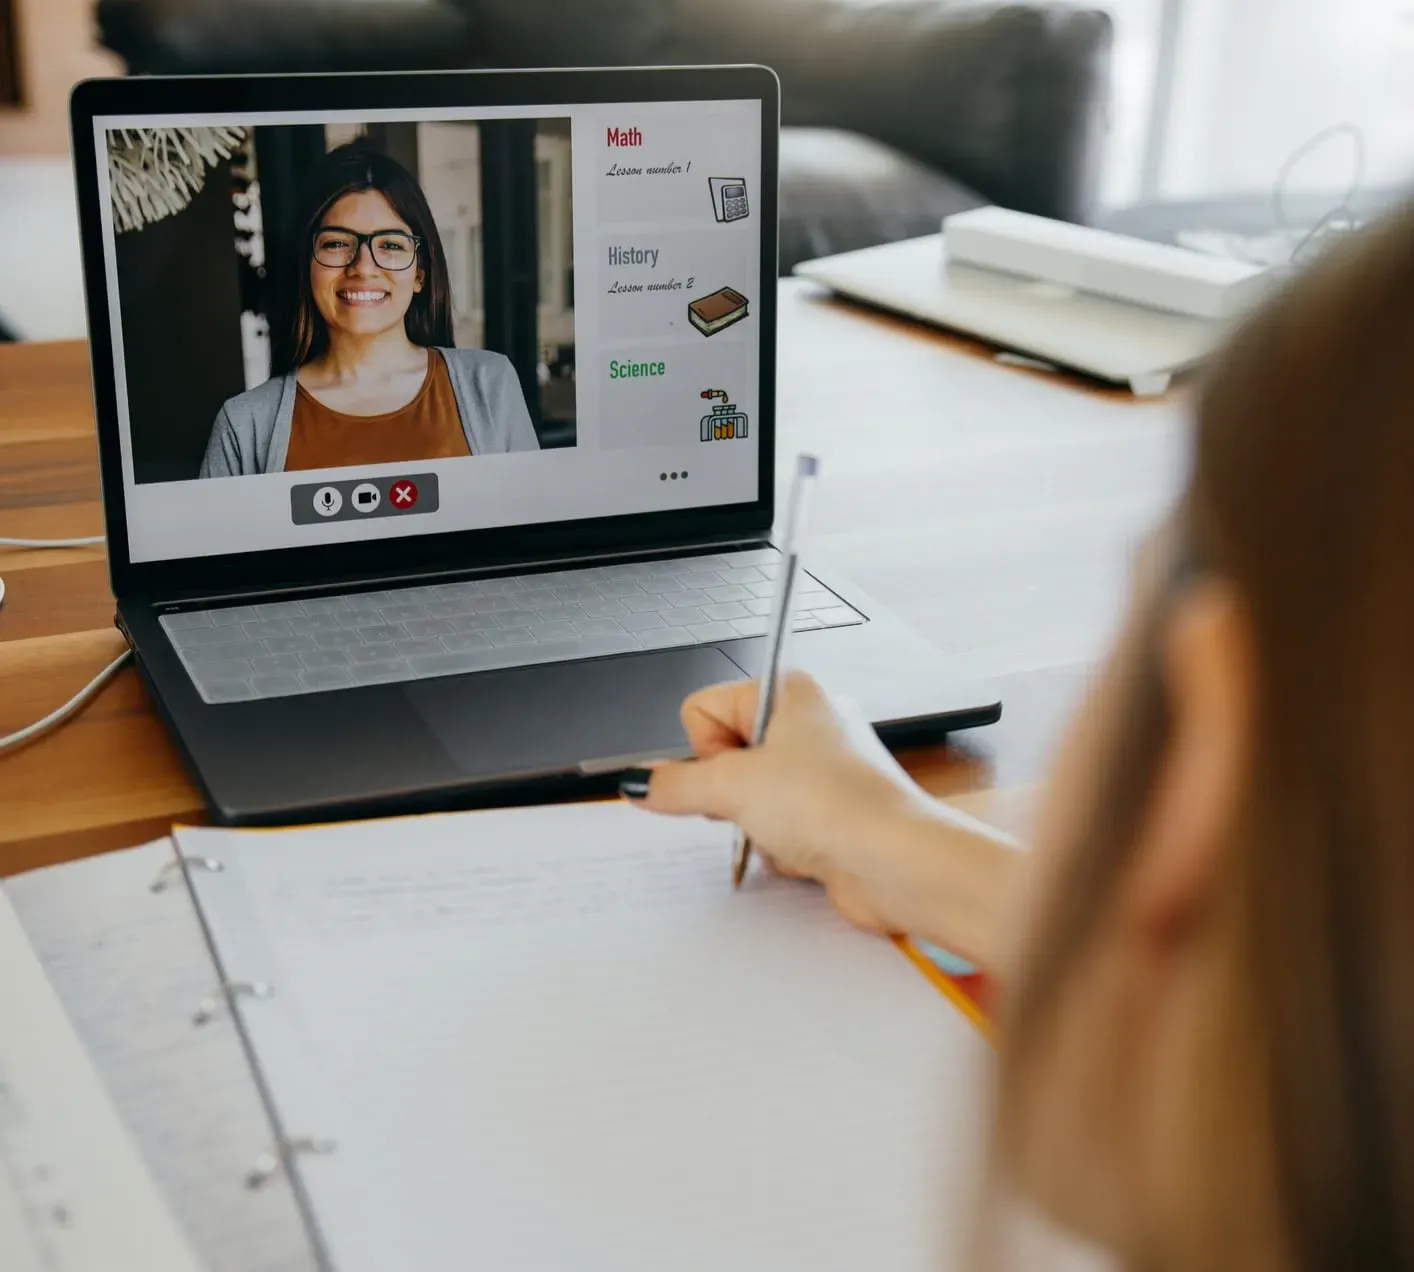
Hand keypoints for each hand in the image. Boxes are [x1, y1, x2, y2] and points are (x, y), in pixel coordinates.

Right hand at [629, 672, 926, 932]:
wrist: (893, 861)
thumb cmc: (834, 803)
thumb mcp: (731, 787)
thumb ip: (673, 784)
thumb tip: (638, 782)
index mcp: (787, 691)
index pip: (703, 710)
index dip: (706, 750)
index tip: (734, 771)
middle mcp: (805, 725)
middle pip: (723, 759)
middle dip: (730, 794)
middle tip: (760, 801)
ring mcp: (818, 773)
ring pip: (745, 802)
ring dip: (755, 825)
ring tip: (789, 830)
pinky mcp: (827, 817)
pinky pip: (773, 832)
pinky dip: (779, 848)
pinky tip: (804, 853)